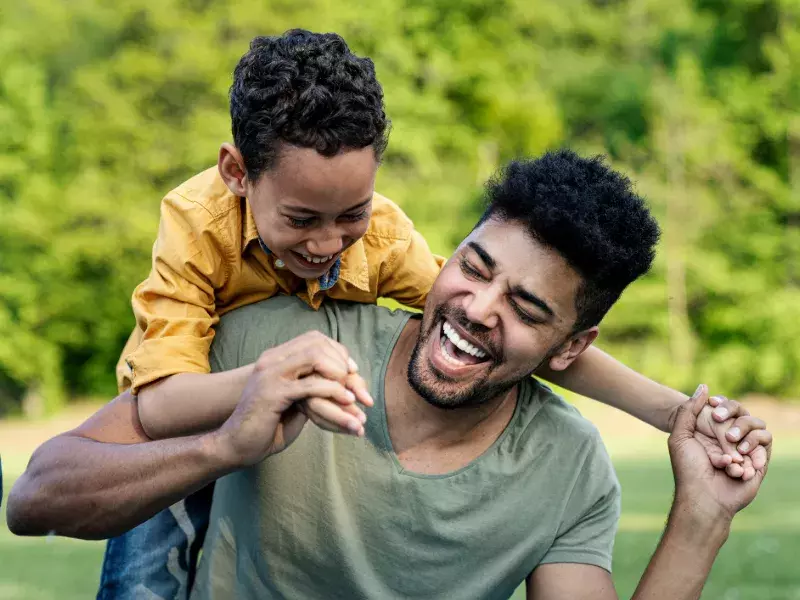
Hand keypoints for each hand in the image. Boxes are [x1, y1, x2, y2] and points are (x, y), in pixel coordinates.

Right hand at [215, 331, 372, 466]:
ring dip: (340, 375)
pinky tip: (346, 402)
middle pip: (317, 344)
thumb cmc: (266, 426)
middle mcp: (272, 360)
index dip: (338, 351)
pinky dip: (333, 391)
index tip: (353, 371)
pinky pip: (310, 385)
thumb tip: (342, 383)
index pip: (314, 339)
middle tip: (357, 384)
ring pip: (315, 358)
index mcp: (275, 358)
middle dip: (343, 363)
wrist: (235, 445)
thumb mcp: (294, 401)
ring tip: (353, 396)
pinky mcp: (273, 394)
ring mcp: (271, 374)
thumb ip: (311, 386)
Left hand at [669, 385, 771, 523]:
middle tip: (723, 432)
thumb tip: (704, 387)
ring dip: (743, 436)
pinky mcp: (759, 461)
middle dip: (733, 419)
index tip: (714, 405)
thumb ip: (689, 410)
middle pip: (743, 413)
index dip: (723, 404)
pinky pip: (766, 443)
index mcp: (712, 431)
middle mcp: (730, 438)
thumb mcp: (680, 436)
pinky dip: (752, 451)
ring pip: (757, 425)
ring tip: (730, 457)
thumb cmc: (689, 468)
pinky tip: (737, 468)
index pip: (725, 407)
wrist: (704, 497)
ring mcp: (745, 449)